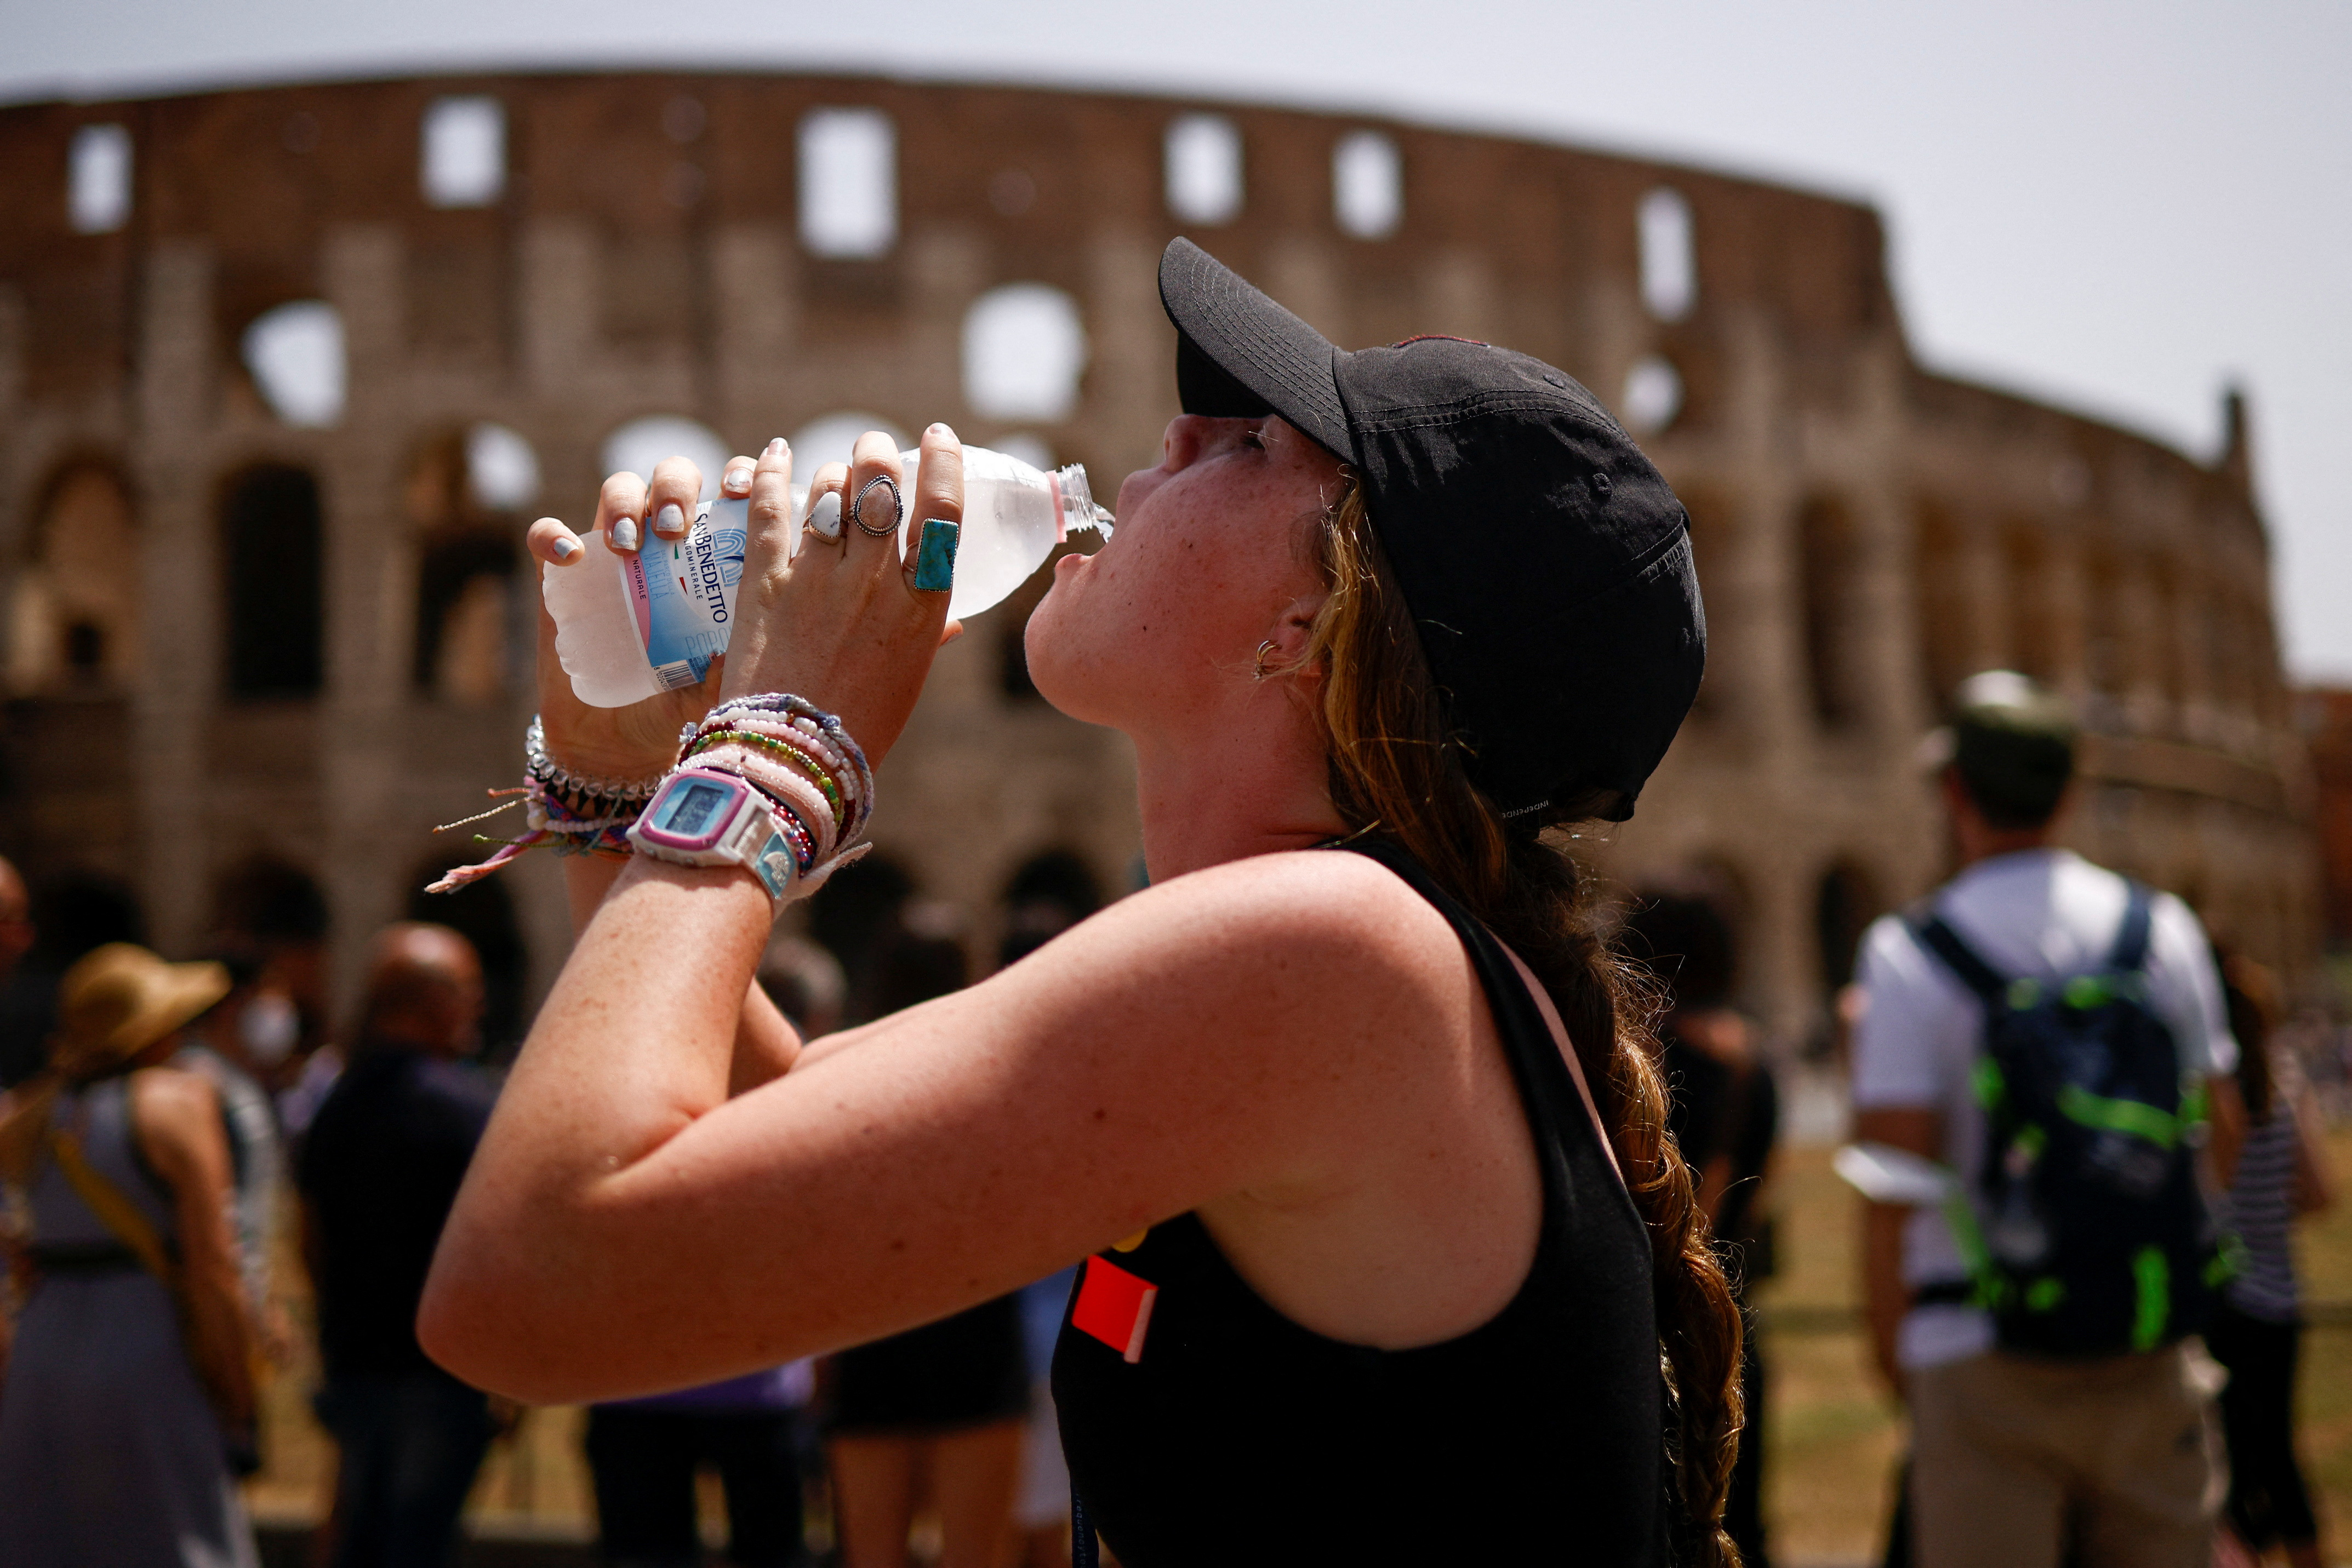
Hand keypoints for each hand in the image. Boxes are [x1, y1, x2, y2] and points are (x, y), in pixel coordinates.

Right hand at [526, 454, 756, 778]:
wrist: (617, 741)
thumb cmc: (678, 704)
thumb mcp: (714, 687)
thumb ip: (735, 667)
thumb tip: (746, 646)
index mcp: (713, 554)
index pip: (730, 492)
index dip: (739, 475)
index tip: (741, 491)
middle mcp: (663, 540)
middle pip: (674, 477)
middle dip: (677, 488)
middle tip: (677, 530)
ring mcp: (610, 550)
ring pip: (618, 490)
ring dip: (625, 503)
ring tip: (629, 545)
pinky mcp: (560, 575)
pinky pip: (547, 535)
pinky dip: (553, 535)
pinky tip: (570, 555)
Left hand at [718, 426, 963, 765]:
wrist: (793, 761)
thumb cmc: (861, 726)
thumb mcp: (910, 676)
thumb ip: (928, 634)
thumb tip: (952, 618)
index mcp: (921, 607)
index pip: (943, 512)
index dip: (943, 463)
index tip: (937, 437)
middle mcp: (874, 584)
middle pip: (882, 486)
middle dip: (878, 454)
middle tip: (872, 449)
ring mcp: (818, 580)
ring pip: (829, 493)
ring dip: (832, 471)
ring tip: (831, 472)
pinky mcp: (765, 585)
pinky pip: (770, 512)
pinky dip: (773, 475)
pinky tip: (776, 455)